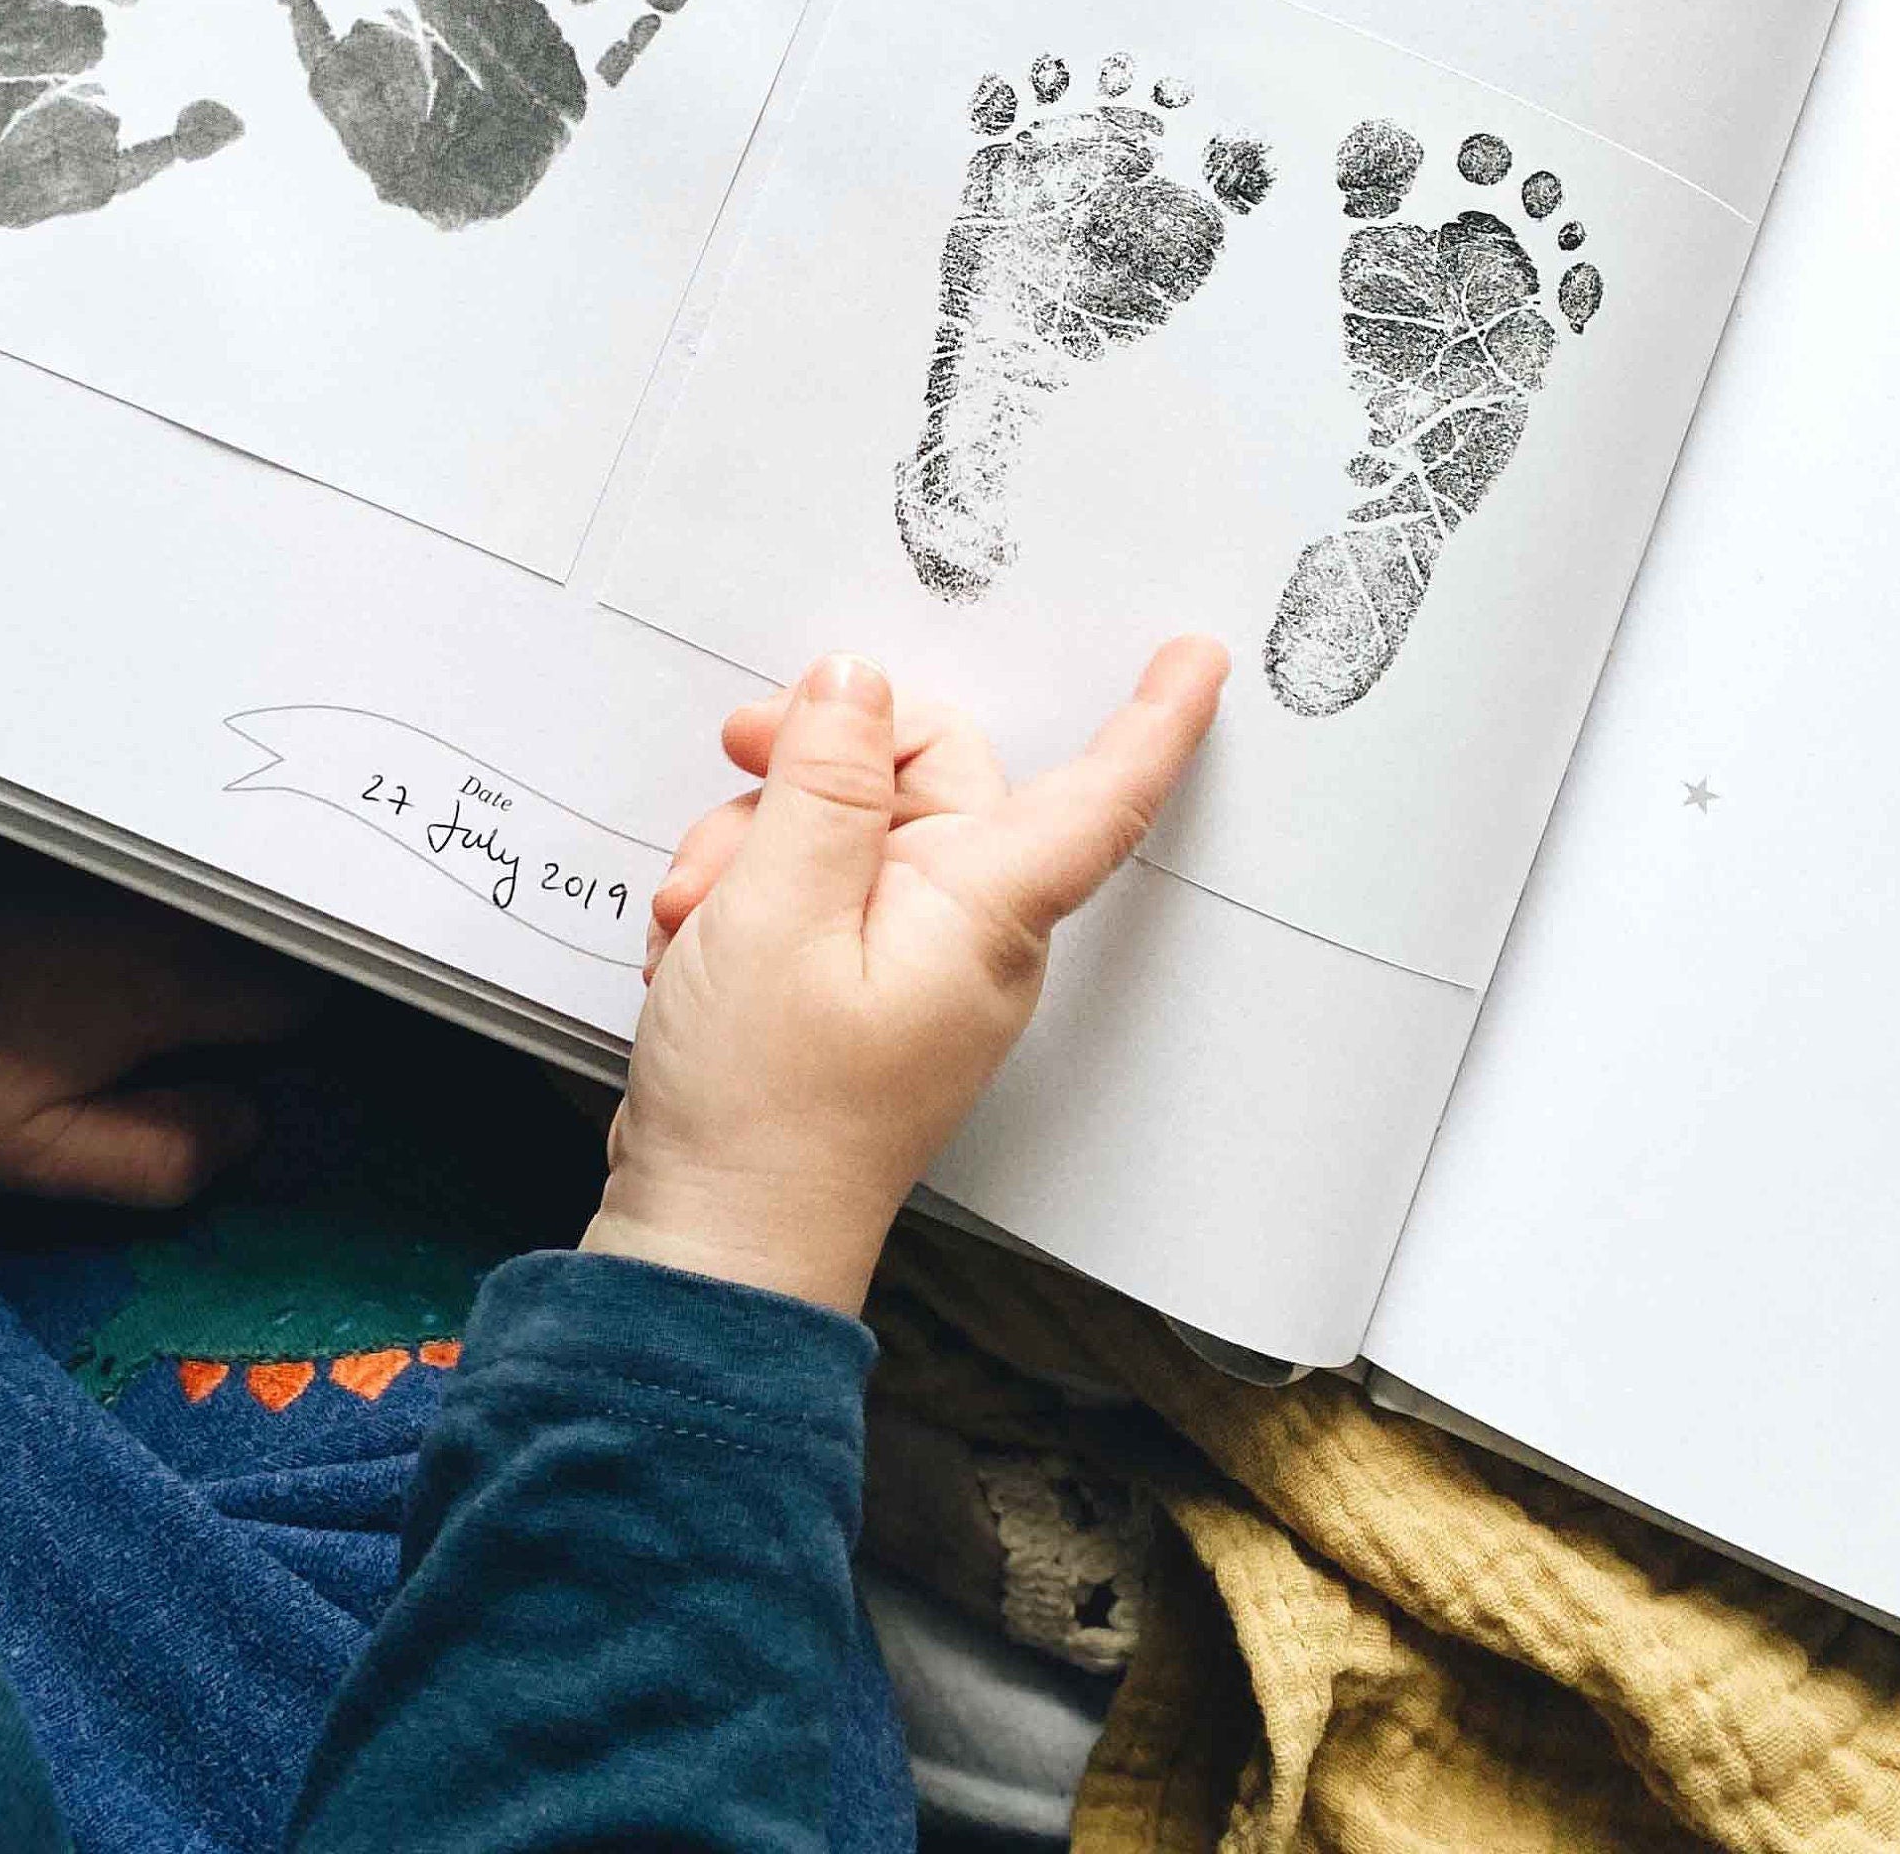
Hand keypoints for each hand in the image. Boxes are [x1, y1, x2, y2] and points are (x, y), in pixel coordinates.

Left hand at [0, 865, 326, 1200]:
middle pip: (268, 925)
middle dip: (263, 962)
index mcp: (176, 985)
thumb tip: (249, 1124)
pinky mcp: (67, 820)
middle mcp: (164, 903)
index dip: (285, 1032)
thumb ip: (166, 1154)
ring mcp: (117, 851)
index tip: (246, 1052)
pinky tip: (111, 896)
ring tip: (161, 954)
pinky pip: (150, 838)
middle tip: (212, 1009)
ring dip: (214, 909)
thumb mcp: (49, 1155)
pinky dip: (157, 865)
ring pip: (214, 874)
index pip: (298, 995)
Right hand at [584, 640, 1227, 1314]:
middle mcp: (967, 929)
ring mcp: (910, 956)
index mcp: (983, 913)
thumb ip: (823, 781)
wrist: (717, 1243)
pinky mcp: (856, 977)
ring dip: (755, 840)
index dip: (1156, 721)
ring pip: (847, 821)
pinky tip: (700, 942)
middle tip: (735, 762)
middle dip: (814, 763)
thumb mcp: (773, 908)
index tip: (1199, 657)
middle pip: (926, 774)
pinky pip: (813, 882)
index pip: (1099, 797)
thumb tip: (856, 682)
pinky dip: (746, 891)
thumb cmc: (762, 1107)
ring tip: (699, 917)